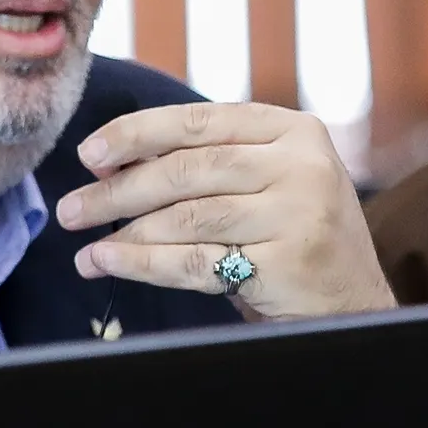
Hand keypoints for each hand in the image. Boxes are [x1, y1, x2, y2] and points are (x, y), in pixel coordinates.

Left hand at [53, 102, 396, 319]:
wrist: (356, 307)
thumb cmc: (294, 240)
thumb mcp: (268, 184)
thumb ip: (210, 164)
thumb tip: (109, 161)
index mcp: (294, 130)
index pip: (200, 120)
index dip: (137, 133)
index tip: (89, 153)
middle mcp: (301, 164)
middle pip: (188, 170)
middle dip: (119, 190)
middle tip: (71, 208)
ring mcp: (298, 212)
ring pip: (188, 216)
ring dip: (126, 232)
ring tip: (86, 245)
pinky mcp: (288, 263)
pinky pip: (198, 262)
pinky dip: (145, 262)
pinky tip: (110, 262)